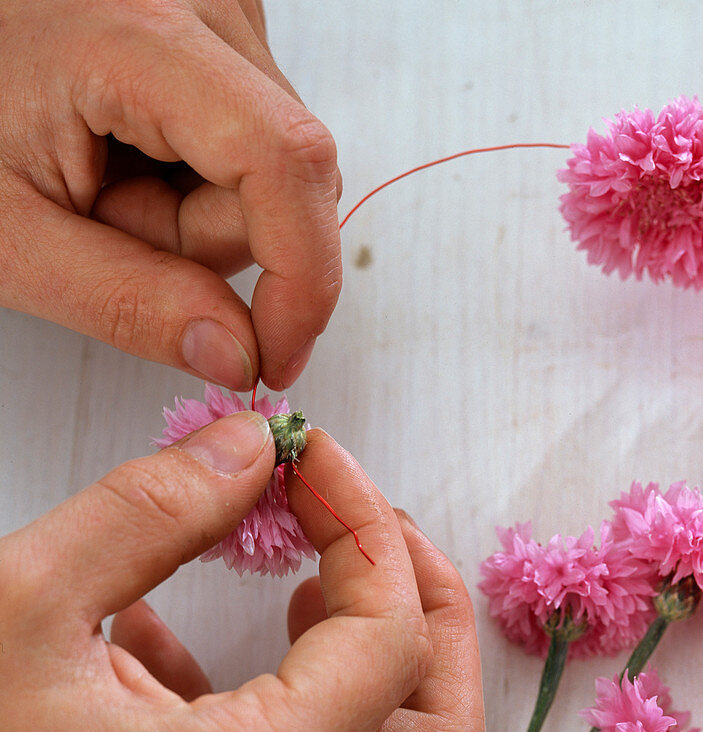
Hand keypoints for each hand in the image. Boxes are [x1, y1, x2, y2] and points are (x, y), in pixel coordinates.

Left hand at [0, 0, 341, 389]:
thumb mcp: (10, 233)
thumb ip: (125, 300)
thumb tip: (239, 355)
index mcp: (140, 35)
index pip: (285, 159)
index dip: (303, 274)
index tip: (278, 354)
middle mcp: (202, 7)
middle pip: (283, 179)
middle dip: (206, 240)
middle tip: (109, 222)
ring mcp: (220, 12)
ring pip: (278, 172)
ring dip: (201, 213)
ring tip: (111, 181)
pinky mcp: (225, 35)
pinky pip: (262, 146)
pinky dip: (203, 180)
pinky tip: (138, 157)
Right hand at [0, 418, 484, 731]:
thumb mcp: (17, 610)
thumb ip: (151, 512)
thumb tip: (244, 445)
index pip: (389, 635)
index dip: (366, 523)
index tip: (316, 459)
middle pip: (442, 731)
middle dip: (426, 610)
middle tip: (369, 528)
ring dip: (386, 666)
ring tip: (317, 581)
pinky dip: (307, 713)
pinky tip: (202, 653)